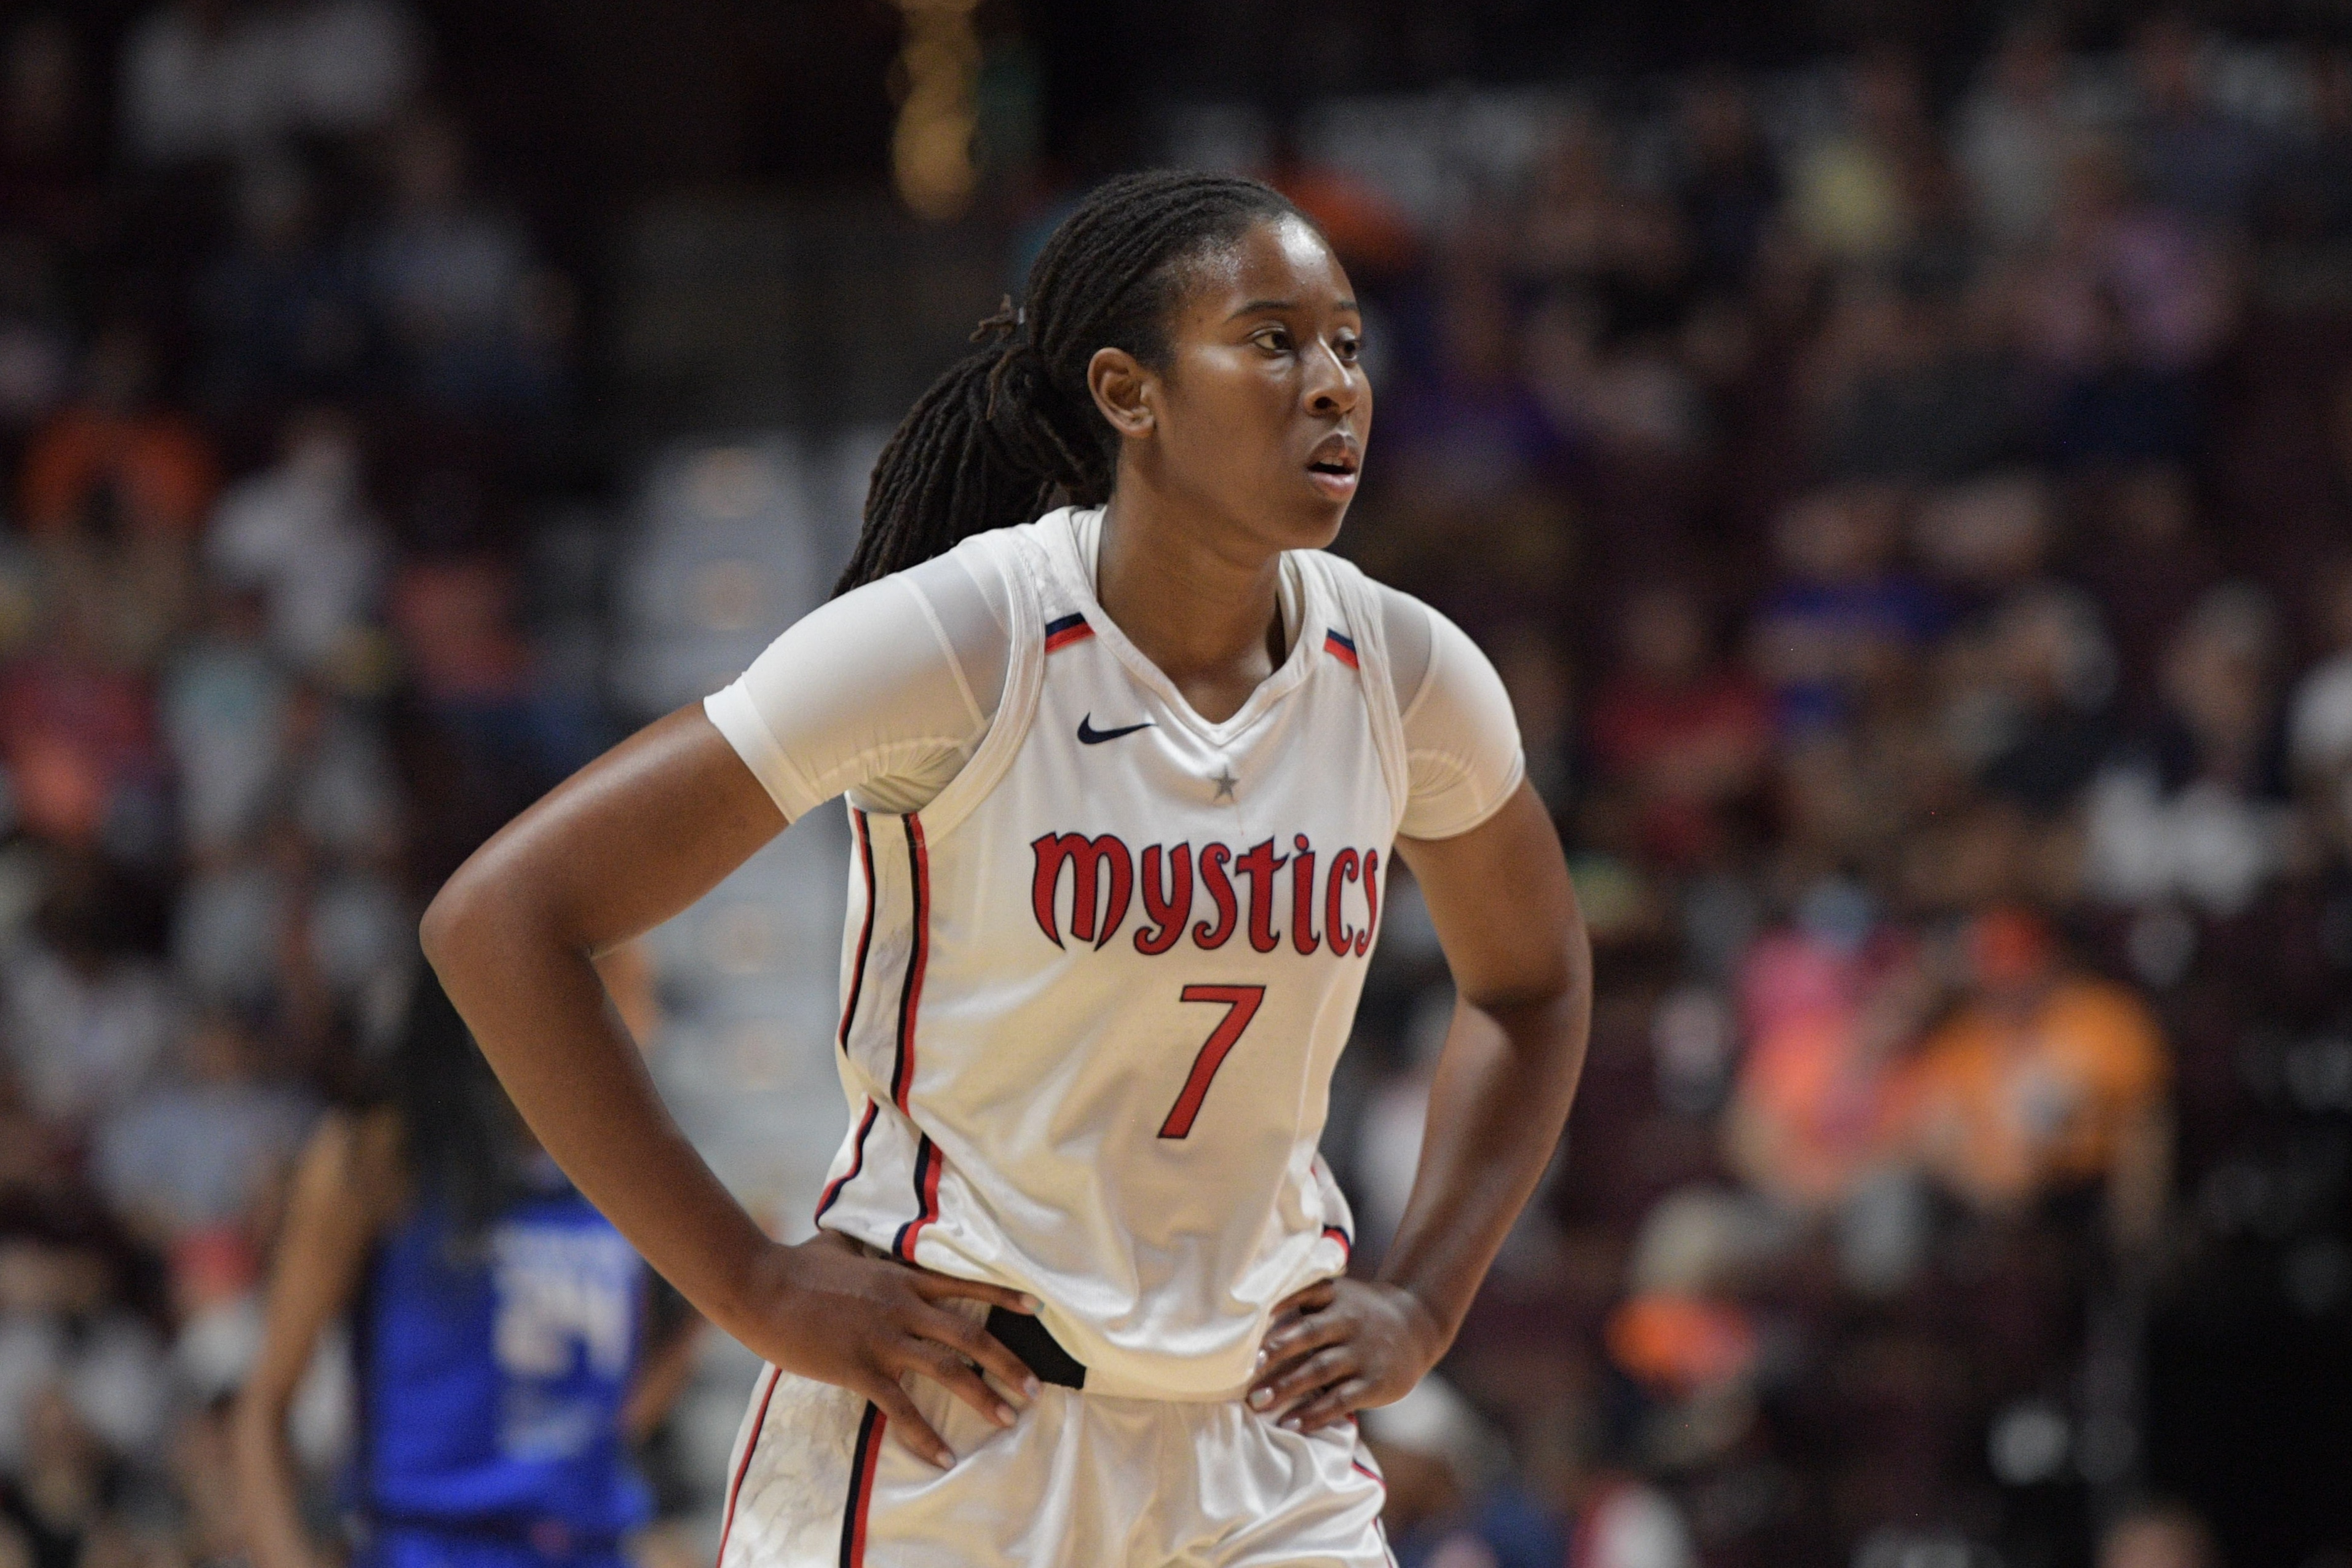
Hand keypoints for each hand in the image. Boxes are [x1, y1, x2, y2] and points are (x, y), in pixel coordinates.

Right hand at [727, 1232, 1041, 1467]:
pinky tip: (943, 1457)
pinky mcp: (859, 1367)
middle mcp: (903, 1307)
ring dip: (983, 1396)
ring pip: (947, 1369)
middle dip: (1007, 1363)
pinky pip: (901, 1407)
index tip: (1035, 1309)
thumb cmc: (795, 1265)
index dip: (1002, 1296)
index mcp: (901, 1278)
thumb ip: (862, 1249)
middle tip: (1035, 1388)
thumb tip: (862, 1242)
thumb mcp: (839, 1246)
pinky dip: (925, 1435)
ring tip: (1009, 1418)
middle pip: (970, 1334)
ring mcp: (883, 1338)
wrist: (760, 1286)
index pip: (964, 1286)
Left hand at [1246, 1277, 1445, 1433]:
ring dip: (1287, 1387)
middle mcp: (1349, 1321)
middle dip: (1274, 1353)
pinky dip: (1314, 1413)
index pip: (1303, 1295)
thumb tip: (1249, 1325)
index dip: (1276, 1308)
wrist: (1418, 1324)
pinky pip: (1340, 1400)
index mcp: (1336, 1295)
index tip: (1245, 1326)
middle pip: (1307, 1335)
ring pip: (1320, 1370)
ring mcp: (1363, 1353)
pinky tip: (1291, 1423)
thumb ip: (1303, 1303)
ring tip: (1257, 1402)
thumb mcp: (1339, 1296)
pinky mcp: (1375, 1383)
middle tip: (1243, 1372)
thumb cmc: (1361, 1313)